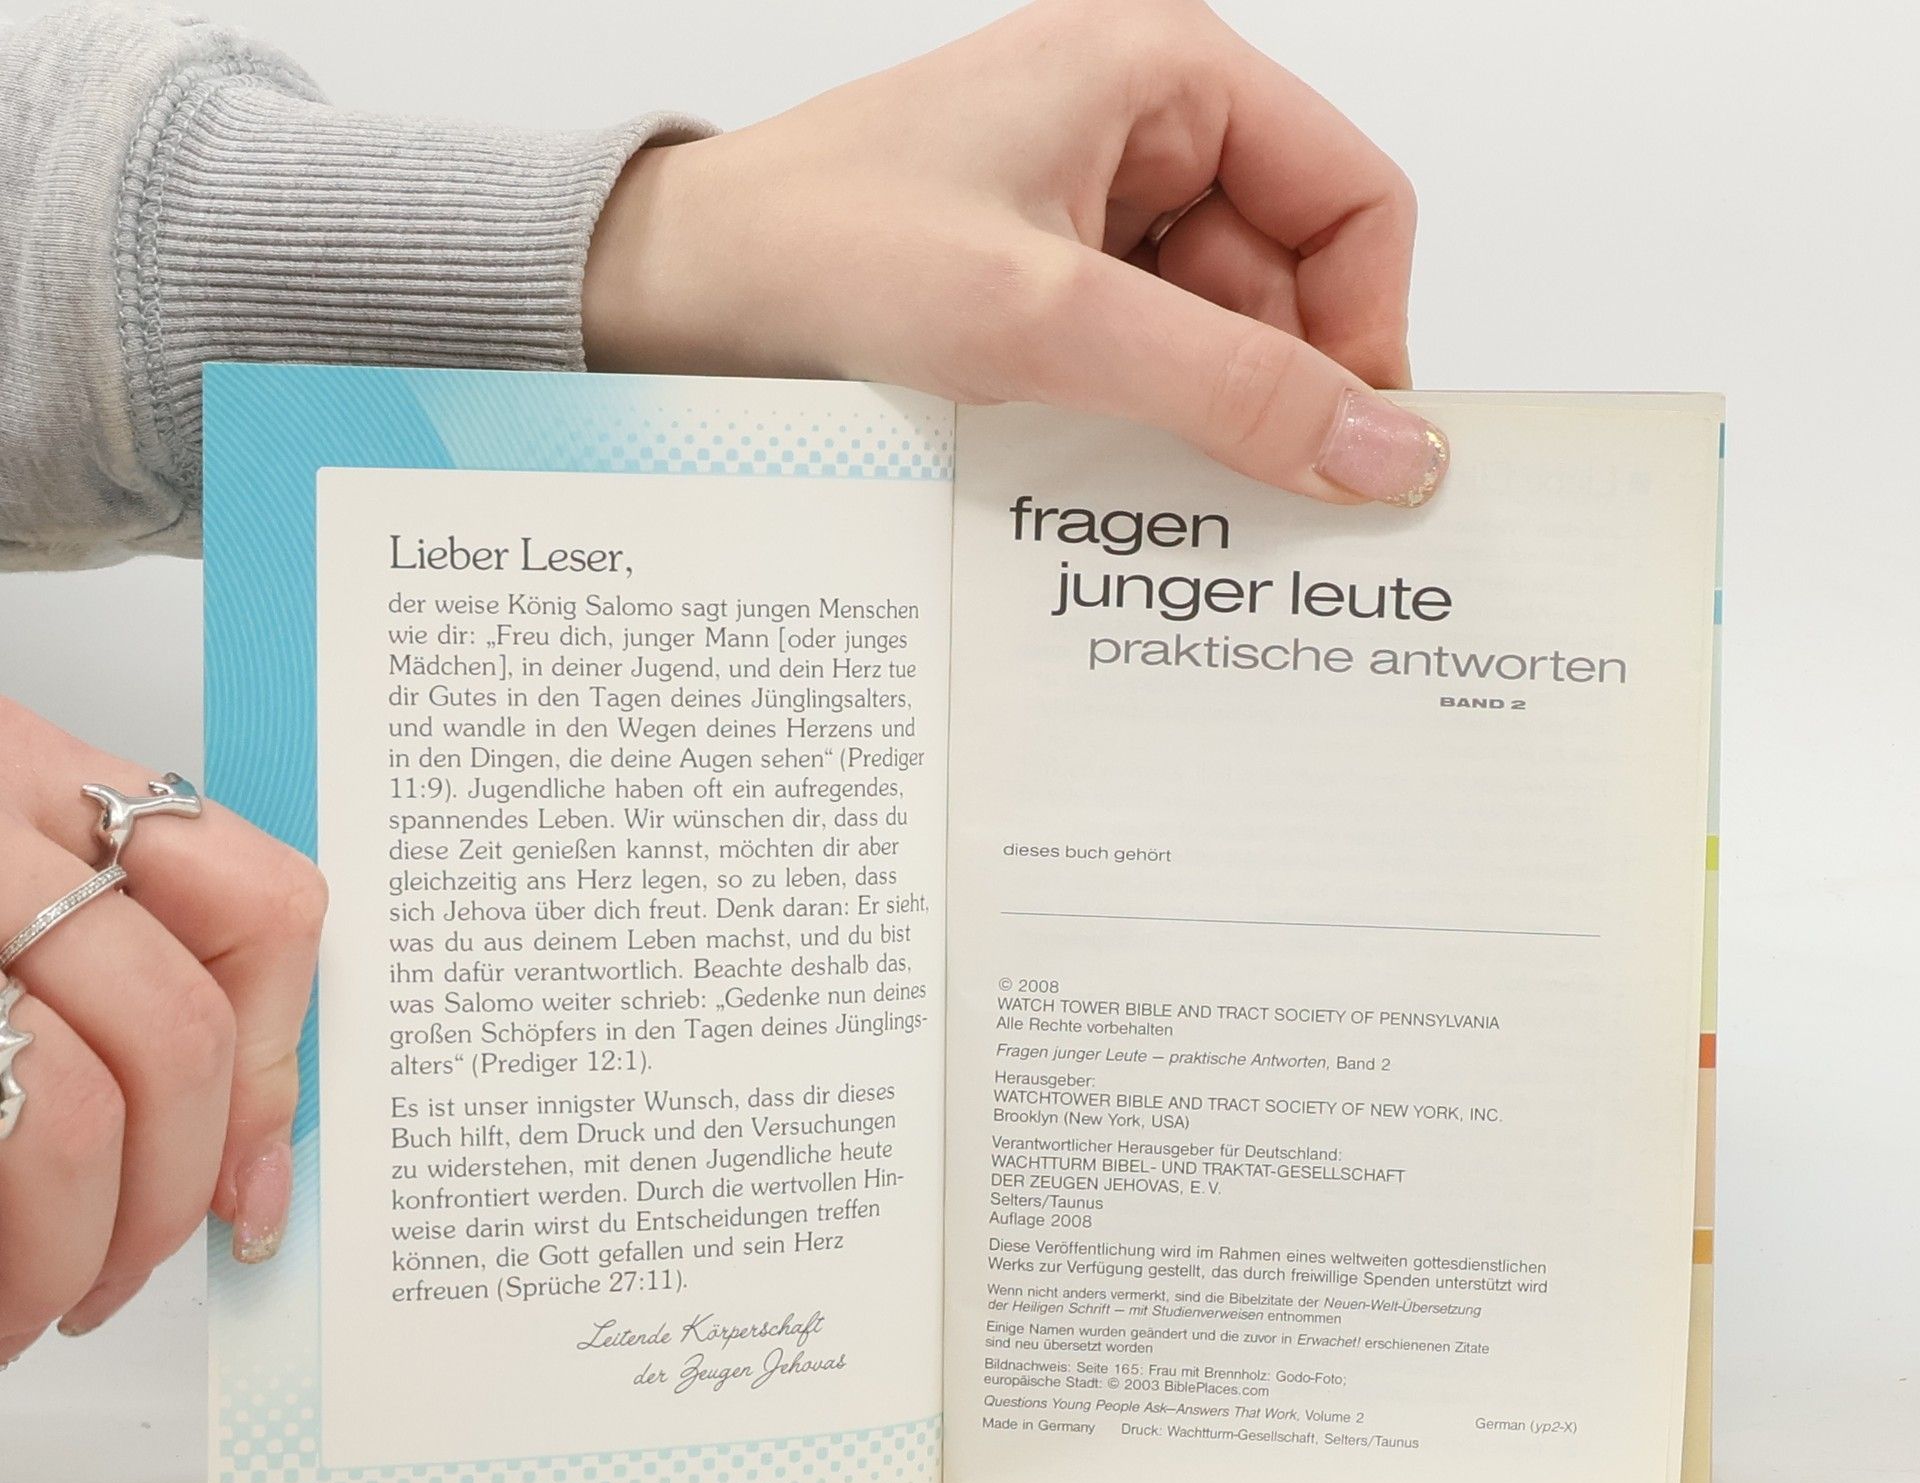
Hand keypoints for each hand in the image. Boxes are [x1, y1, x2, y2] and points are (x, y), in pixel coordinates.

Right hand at [0, 697, 325, 1364]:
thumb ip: (118, 969)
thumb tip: (242, 1161)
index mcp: (25, 773)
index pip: (257, 911)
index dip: (269, 1072)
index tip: (246, 1181)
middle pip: (170, 1037)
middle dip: (167, 1198)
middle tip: (121, 1275)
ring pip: (68, 1115)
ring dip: (66, 1255)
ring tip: (31, 1308)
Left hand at [585, 0, 1445, 505]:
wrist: (678, 297)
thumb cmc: (821, 248)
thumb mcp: (1049, 320)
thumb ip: (1230, 388)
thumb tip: (1385, 452)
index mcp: (1166, 76)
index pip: (1353, 201)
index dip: (1366, 329)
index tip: (1346, 449)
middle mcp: (1141, 136)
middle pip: (1290, 283)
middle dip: (1271, 390)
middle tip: (1241, 497)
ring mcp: (1092, 217)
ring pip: (1217, 337)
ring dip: (1196, 418)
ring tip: (1129, 474)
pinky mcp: (1047, 289)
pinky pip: (1145, 362)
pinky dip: (1141, 423)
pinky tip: (1095, 465)